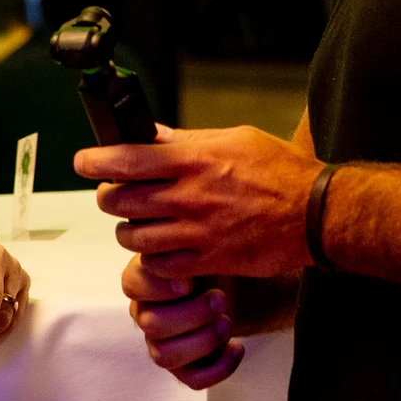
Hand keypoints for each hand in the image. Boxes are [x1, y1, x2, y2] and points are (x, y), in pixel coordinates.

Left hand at [77, 123, 323, 279]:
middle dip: (108, 197)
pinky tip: (163, 248)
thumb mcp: (234, 139)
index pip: (127, 158)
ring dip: (128, 230)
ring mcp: (197, 231)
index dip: (96, 160)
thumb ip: (188, 141)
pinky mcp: (209, 260)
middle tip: (114, 194)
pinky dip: (154, 258)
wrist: (316, 214)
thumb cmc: (280, 171)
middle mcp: (189, 195)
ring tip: (138, 224)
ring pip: (134, 236)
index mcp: (193, 160)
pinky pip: (161, 265)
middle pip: (120, 200)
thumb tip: (154, 135)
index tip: (83, 161)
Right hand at [122, 254, 241, 389]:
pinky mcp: (184, 366)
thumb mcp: (197, 249)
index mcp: (144, 281)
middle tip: (220, 299)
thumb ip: (183, 246)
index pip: (132, 285)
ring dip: (202, 341)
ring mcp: (162, 343)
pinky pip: (192, 379)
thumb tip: (181, 260)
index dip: (157, 287)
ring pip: (165, 356)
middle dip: (190, 314)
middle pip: (151, 324)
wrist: (234, 285)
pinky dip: (219, 367)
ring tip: (226, 323)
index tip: (188, 283)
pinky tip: (237, 347)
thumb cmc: (209, 264)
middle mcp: (146, 313)